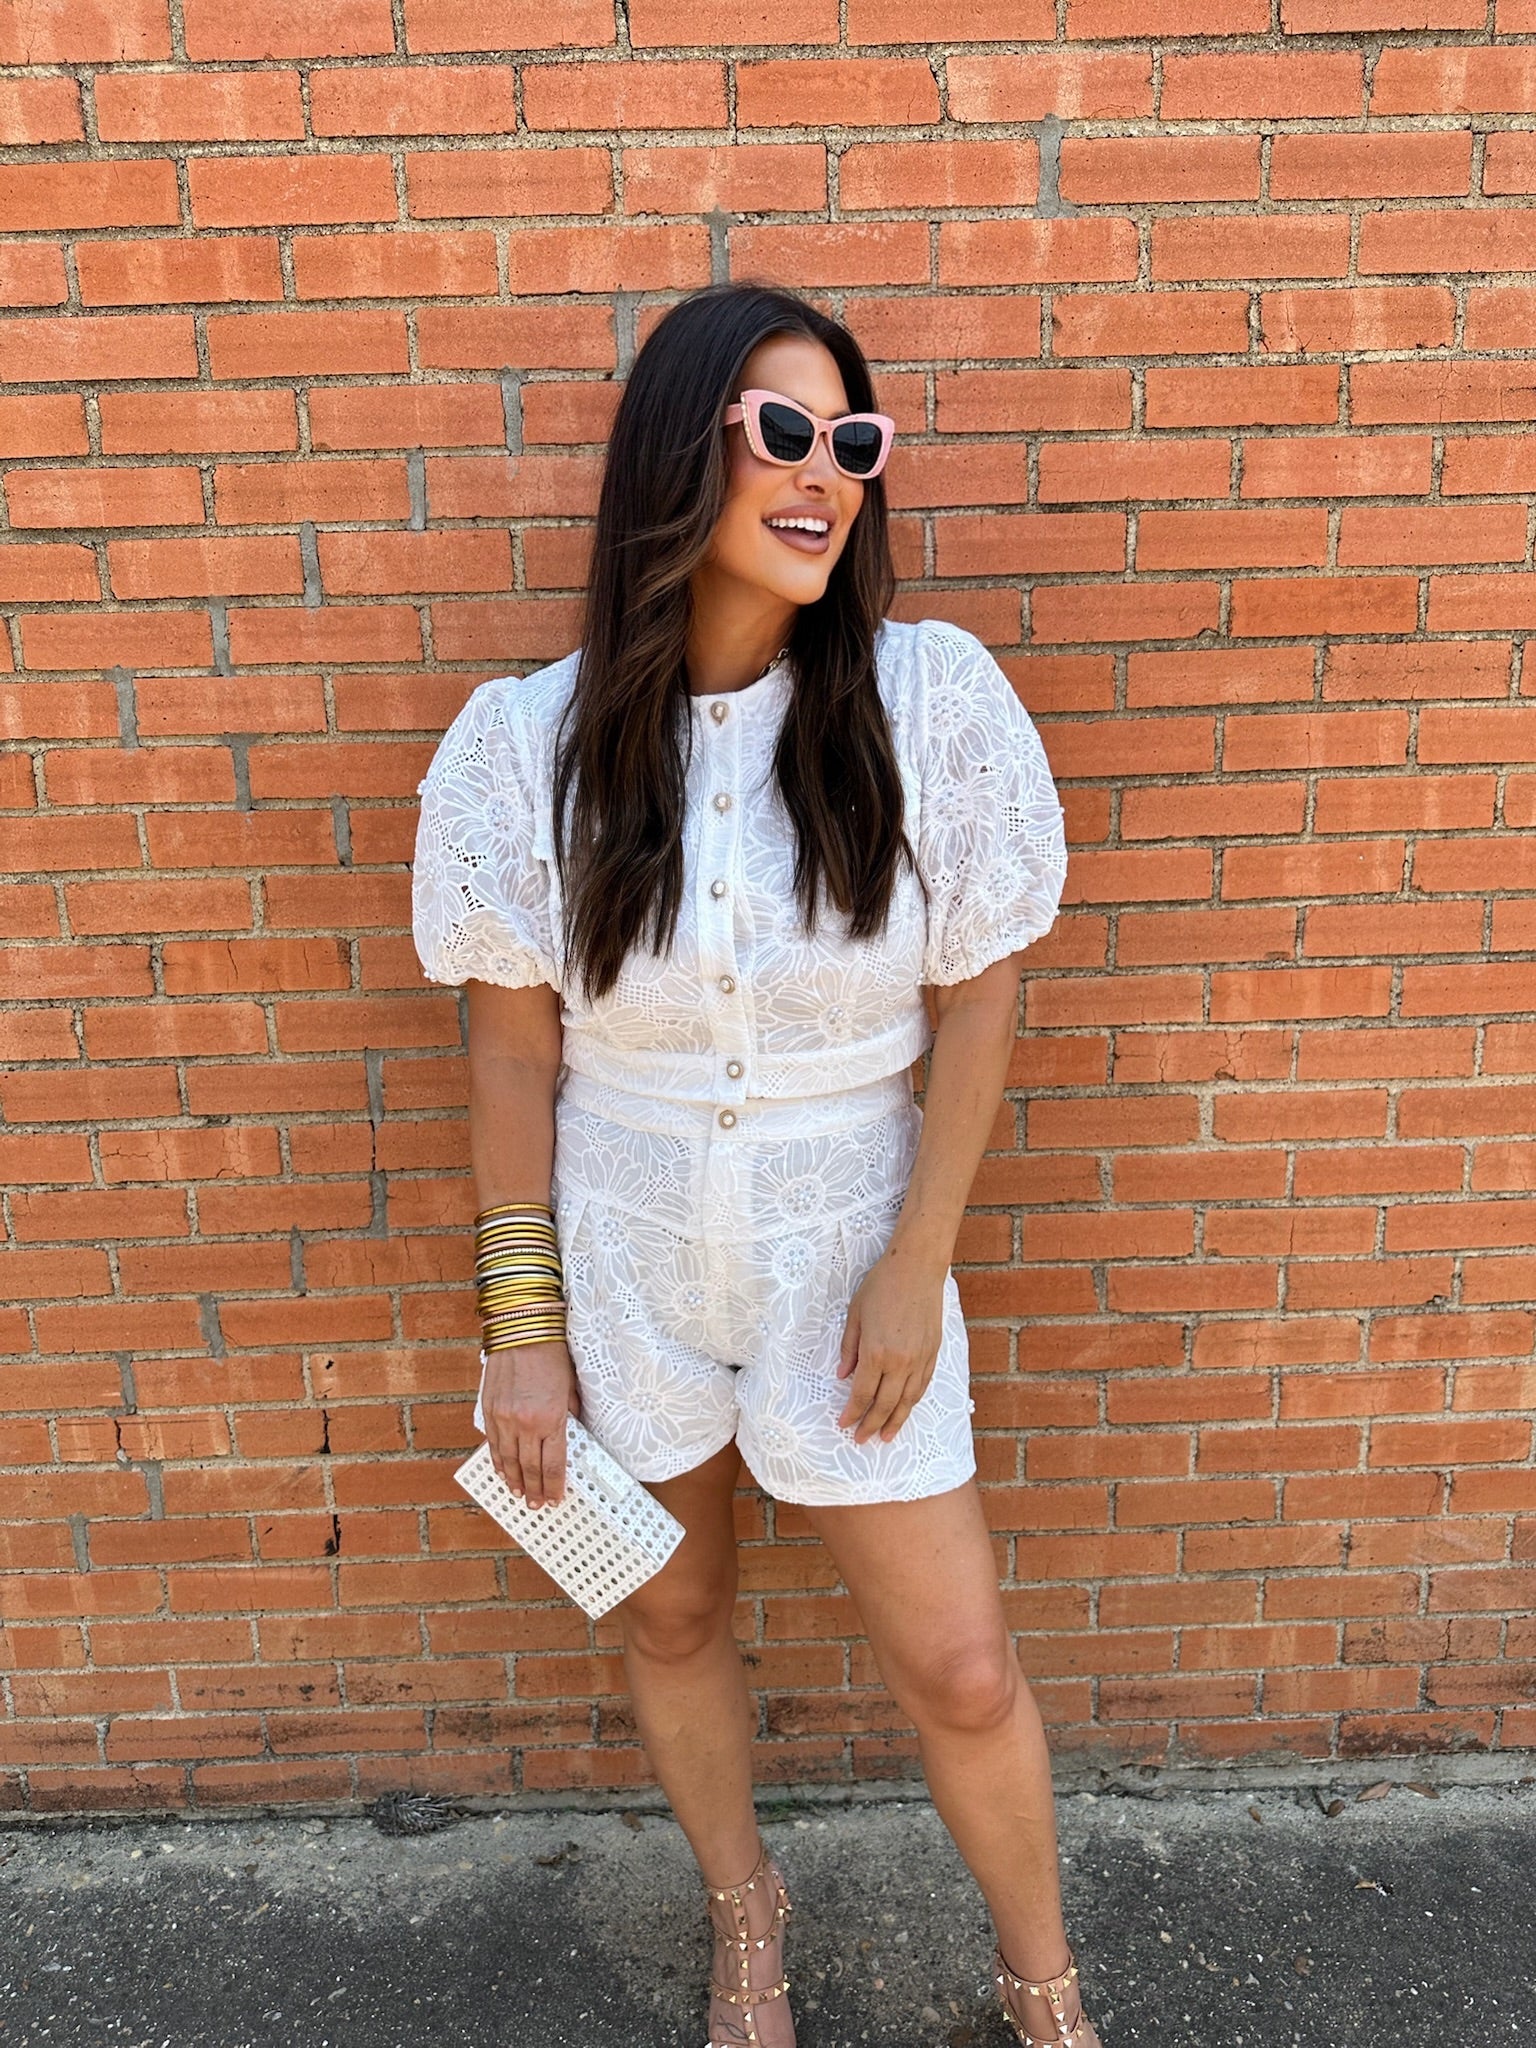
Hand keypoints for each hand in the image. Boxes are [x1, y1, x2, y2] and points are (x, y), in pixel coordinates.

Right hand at [481, 1340, 580, 1509]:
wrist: (521, 1328)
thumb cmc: (552, 1353)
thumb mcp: (570, 1386)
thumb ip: (570, 1414)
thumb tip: (571, 1434)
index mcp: (551, 1418)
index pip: (554, 1463)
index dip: (555, 1485)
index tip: (557, 1498)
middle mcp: (526, 1422)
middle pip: (530, 1467)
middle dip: (535, 1489)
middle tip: (538, 1505)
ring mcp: (504, 1417)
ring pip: (508, 1460)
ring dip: (514, 1480)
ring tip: (520, 1495)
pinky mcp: (489, 1409)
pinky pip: (493, 1443)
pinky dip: (497, 1461)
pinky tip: (502, 1472)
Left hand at [835, 1249, 945, 1445]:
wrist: (917, 1268)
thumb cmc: (881, 1286)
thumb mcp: (855, 1315)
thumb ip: (849, 1349)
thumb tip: (843, 1376)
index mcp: (876, 1352)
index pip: (862, 1394)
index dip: (852, 1413)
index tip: (843, 1424)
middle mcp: (900, 1361)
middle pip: (884, 1404)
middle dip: (871, 1425)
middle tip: (862, 1439)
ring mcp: (920, 1359)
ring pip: (907, 1401)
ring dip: (895, 1421)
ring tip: (886, 1437)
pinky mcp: (933, 1353)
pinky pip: (922, 1386)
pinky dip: (913, 1402)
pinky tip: (905, 1410)